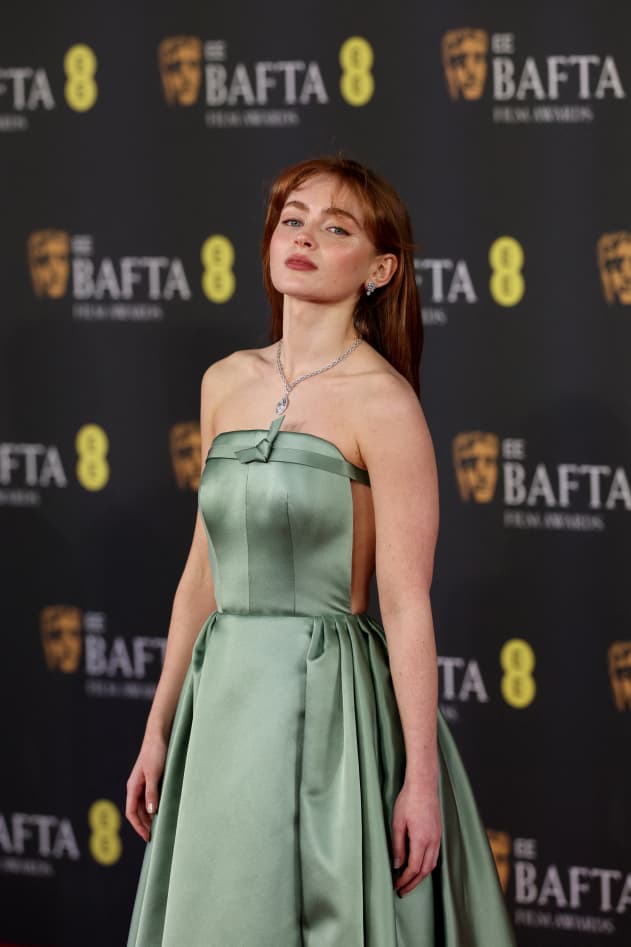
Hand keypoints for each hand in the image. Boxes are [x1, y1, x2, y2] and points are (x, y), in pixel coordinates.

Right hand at [125, 734, 166, 841]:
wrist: (160, 733)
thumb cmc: (155, 751)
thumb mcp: (154, 774)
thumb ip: (152, 793)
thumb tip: (151, 812)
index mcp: (133, 786)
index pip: (131, 812)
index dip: (138, 826)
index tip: (148, 837)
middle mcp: (136, 786)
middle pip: (137, 811)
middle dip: (144, 824)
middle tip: (156, 835)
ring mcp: (144, 782)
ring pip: (144, 805)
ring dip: (150, 816)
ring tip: (160, 826)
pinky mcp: (152, 778)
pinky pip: (151, 797)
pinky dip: (155, 806)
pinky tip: (164, 810)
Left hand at [391, 779, 441, 896]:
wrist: (423, 784)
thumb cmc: (408, 800)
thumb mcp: (397, 823)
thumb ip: (398, 846)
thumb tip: (397, 865)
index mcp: (421, 840)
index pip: (413, 868)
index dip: (405, 880)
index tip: (396, 886)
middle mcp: (432, 841)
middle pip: (424, 870)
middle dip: (413, 883)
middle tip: (402, 890)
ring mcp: (437, 837)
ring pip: (432, 864)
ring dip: (421, 875)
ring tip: (410, 881)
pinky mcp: (438, 832)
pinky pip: (435, 855)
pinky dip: (427, 865)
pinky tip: (419, 865)